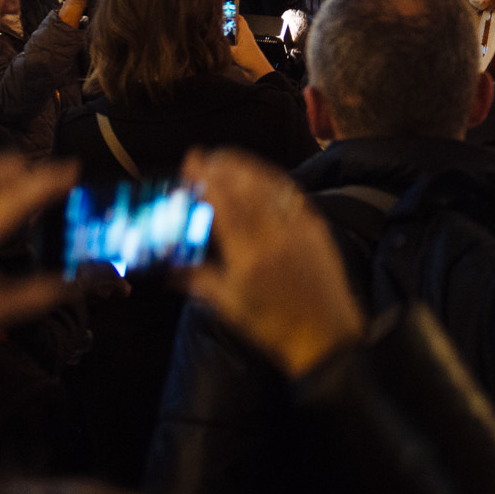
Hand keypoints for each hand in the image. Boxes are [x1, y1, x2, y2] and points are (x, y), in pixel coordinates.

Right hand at [178, 148, 364, 377]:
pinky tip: (261, 176)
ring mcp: (299, 229)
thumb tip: (168, 268)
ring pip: (270, 185)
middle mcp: (274, 236)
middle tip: (206, 156)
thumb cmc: (273, 327)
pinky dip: (273, 179)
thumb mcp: (230, 307)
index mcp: (249, 256)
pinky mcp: (317, 228)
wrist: (325, 336)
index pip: (223, 204)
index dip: (206, 177)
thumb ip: (198, 280)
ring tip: (227, 159)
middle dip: (224, 166)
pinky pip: (292, 194)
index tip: (192, 160)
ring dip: (247, 167)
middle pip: (246, 187)